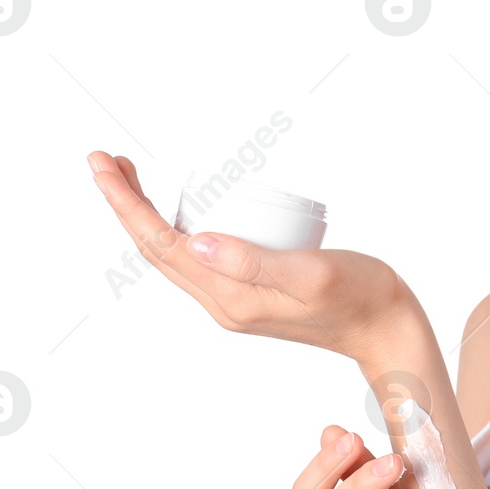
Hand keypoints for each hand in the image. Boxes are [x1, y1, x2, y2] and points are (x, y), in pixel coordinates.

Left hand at [87, 151, 405, 355]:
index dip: (126, 205)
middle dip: (125, 205)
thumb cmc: (360, 296)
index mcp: (232, 299)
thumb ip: (255, 261)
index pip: (161, 246)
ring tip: (132, 177)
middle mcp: (224, 303)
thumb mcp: (313, 273)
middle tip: (107, 161)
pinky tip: (181, 207)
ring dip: (145, 215)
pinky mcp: (248, 292)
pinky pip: (197, 259)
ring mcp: (234, 300)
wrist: (386, 327)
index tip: (104, 168)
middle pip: (156, 250)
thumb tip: (197, 241)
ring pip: (173, 255)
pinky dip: (175, 227)